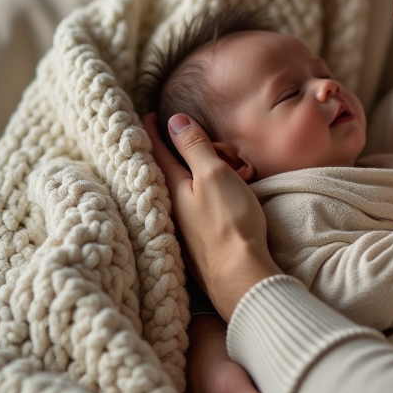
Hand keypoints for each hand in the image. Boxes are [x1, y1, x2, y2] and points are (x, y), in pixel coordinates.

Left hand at [145, 112, 281, 318]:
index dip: (154, 131)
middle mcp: (170, 208)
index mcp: (171, 187)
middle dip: (174, 153)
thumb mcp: (214, 175)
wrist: (241, 276)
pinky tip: (205, 199)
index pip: (157, 151)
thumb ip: (194, 148)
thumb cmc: (229, 223)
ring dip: (187, 176)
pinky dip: (196, 197)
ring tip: (202, 165)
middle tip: (183, 138)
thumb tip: (175, 121)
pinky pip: (190, 210)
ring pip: (179, 192)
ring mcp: (181, 229)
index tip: (151, 116)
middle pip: (167, 172)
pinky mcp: (196, 244)